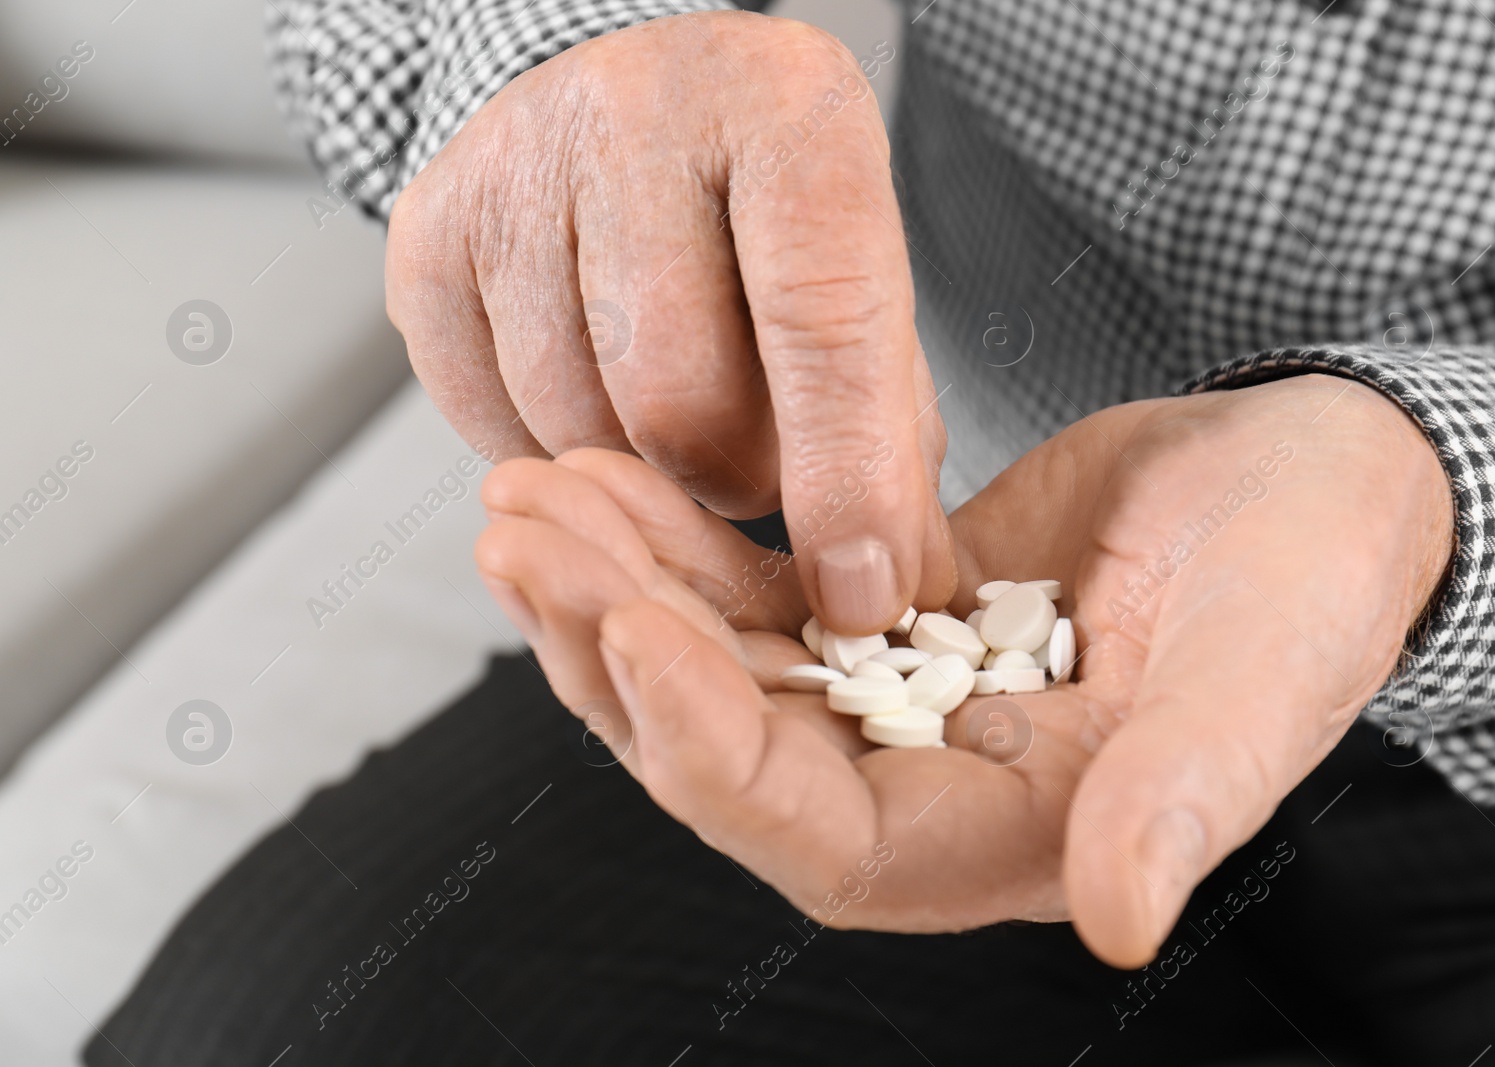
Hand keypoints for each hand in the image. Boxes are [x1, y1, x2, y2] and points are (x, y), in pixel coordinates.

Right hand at [386, 11, 954, 633]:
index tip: (862, 593)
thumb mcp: (863, 277)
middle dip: (733, 481)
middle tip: (758, 462)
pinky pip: (487, 423)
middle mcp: (639, 115)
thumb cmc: (768, 210)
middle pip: (677, 401)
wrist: (641, 107)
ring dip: (636, 477)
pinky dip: (550, 451)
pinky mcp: (427, 229)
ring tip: (675, 410)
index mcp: (786, 112)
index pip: (820, 319)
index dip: (846, 479)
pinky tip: (592, 390)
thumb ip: (887, 426)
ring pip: (573, 430)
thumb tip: (880, 587)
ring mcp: (515, 166)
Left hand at [474, 373, 1452, 965]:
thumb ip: (1187, 796)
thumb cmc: (1315, 582)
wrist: (1312, 484)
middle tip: (520, 534)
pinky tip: (609, 471)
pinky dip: (681, 539)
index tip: (631, 627)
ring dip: (620, 584)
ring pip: (718, 663)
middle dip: (615, 648)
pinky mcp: (880, 613)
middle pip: (728, 748)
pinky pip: (754, 589)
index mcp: (1003, 836)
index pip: (818, 834)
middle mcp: (924, 785)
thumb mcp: (1268, 679)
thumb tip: (1121, 921)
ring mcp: (891, 699)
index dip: (713, 747)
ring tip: (529, 490)